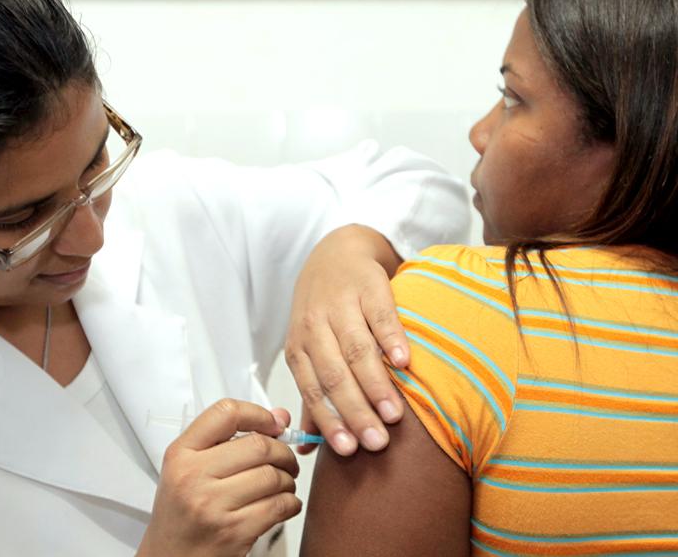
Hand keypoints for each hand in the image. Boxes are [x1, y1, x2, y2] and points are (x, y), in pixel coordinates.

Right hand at [137, 400, 301, 556]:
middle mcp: (193, 476)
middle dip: (283, 452)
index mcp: (181, 454)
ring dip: (289, 479)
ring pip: (273, 476)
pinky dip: (291, 503)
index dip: (259, 414)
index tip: (274, 424)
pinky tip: (285, 504)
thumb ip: (230, 439)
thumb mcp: (190, 469)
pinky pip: (279, 506)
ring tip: (283, 484)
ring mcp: (213, 505)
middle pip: (258, 445)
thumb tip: (279, 417)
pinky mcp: (234, 532)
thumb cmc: (182, 514)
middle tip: (286, 460)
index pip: (226, 413)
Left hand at [285, 224, 408, 455]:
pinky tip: (405, 362)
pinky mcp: (368, 287)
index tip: (349, 450)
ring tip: (394, 414)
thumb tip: (308, 450)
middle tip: (377, 442)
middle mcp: (314, 326)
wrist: (337, 252)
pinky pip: (379, 316)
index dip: (330, 420)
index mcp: (298, 347)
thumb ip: (313, 397)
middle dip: (355, 411)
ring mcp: (340, 305)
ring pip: (356, 349)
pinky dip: (391, 339)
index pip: (313, 389)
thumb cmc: (323, 312)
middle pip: (334, 374)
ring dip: (375, 384)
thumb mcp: (308, 349)